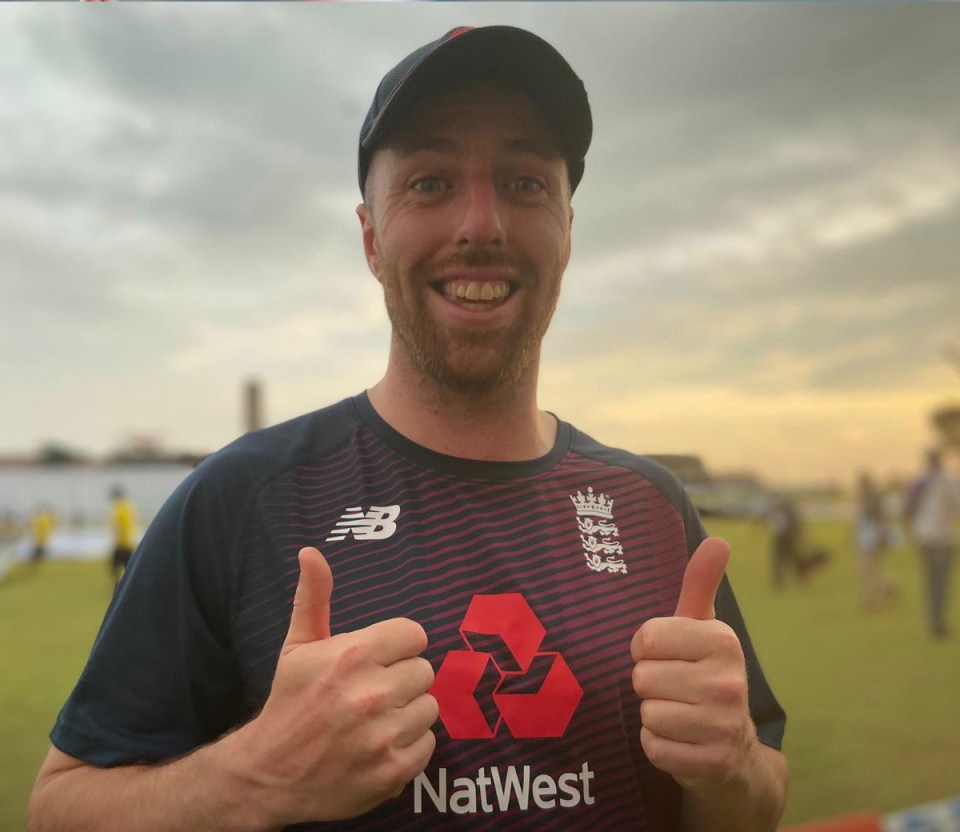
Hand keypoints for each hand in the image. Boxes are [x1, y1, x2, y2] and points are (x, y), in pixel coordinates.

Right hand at [236, 547, 437, 823]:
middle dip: (402, 679)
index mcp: (352, 655)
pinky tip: (380, 745)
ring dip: (407, 713)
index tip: (380, 659)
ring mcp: (384, 735)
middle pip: (424, 670)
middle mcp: (371, 693)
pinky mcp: (393, 771)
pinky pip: (428, 743)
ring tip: (376, 720)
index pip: (414, 634)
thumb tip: (311, 552)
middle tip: (374, 692)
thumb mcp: (297, 646)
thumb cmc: (289, 702)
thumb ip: (314, 597)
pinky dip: (408, 746)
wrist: (270, 774)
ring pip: (429, 706)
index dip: (398, 647)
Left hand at [630, 537, 756, 794]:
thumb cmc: (705, 675)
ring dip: (654, 715)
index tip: (667, 656)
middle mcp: (728, 681)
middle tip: (675, 689)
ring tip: (679, 713)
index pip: (646, 638)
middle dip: (650, 684)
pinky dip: (657, 745)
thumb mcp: (703, 628)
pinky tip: (680, 740)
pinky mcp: (710, 763)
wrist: (733, 749)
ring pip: (646, 712)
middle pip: (642, 676)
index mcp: (723, 640)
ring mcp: (722, 724)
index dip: (646, 649)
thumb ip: (700, 584)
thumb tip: (718, 539)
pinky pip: (652, 746)